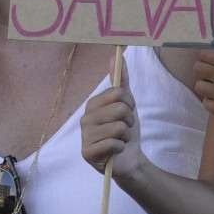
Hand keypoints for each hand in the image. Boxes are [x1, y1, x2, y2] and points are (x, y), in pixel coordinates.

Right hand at [80, 58, 142, 178]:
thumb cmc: (125, 130)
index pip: (119, 93)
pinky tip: (115, 151)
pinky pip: (113, 143)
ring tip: (119, 140)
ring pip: (118, 127)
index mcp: (92, 104)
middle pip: (120, 109)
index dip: (130, 104)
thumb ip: (121, 80)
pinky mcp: (87, 153)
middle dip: (129, 121)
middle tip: (124, 129)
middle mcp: (85, 118)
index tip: (127, 113)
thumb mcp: (127, 104)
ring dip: (125, 136)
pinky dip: (120, 148)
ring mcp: (84, 136)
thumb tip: (116, 55)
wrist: (129, 159)